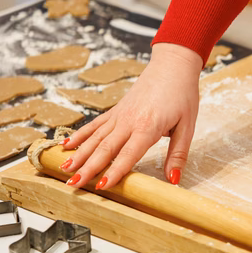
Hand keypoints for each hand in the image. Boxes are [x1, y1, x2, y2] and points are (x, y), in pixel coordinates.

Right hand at [60, 43, 202, 188]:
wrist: (173, 66)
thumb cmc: (183, 96)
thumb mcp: (188, 127)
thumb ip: (178, 154)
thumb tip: (173, 180)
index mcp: (148, 126)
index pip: (128, 154)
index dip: (114, 171)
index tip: (101, 186)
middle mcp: (128, 120)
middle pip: (105, 148)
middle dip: (88, 167)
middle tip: (73, 183)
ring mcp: (119, 114)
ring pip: (95, 137)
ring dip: (79, 154)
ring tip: (64, 168)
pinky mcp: (116, 110)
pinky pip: (95, 124)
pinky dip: (80, 135)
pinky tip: (67, 145)